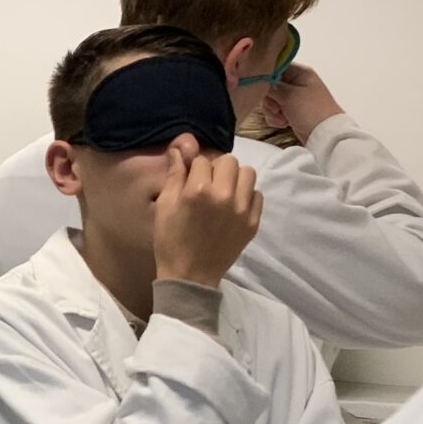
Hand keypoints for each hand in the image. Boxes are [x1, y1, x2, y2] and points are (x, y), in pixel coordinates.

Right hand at [153, 143, 261, 288]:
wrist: (190, 276)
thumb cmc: (171, 240)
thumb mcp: (164, 205)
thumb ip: (174, 174)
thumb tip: (180, 147)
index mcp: (198, 190)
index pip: (202, 159)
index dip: (194, 168)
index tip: (189, 182)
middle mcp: (224, 196)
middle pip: (228, 161)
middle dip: (217, 168)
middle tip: (208, 184)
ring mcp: (242, 210)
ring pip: (248, 173)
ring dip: (235, 178)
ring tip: (224, 192)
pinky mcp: (253, 223)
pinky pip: (257, 195)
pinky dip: (247, 196)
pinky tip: (233, 206)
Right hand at [263, 63, 343, 143]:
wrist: (325, 135)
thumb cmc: (311, 111)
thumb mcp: (289, 95)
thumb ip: (271, 86)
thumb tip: (258, 79)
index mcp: (300, 73)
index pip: (275, 68)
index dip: (266, 78)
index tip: (265, 89)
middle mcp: (296, 83)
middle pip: (269, 86)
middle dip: (269, 100)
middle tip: (277, 108)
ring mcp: (293, 98)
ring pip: (270, 100)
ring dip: (272, 111)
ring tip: (282, 117)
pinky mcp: (290, 111)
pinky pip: (274, 111)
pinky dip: (276, 118)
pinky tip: (284, 123)